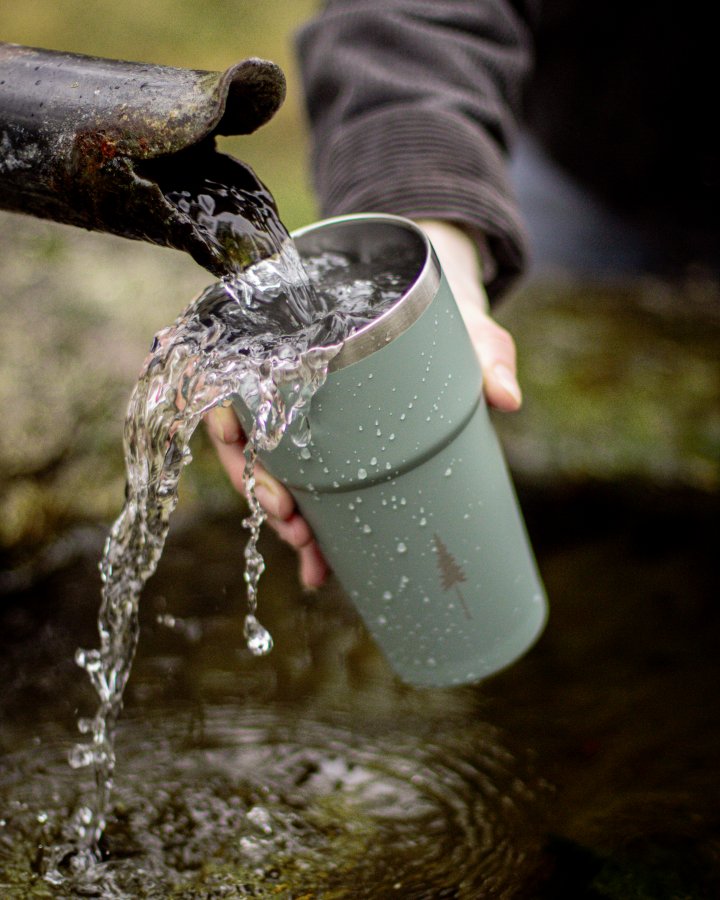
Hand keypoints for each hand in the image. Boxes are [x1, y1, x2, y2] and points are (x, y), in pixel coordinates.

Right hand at [206, 218, 521, 589]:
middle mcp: (297, 382)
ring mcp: (310, 417)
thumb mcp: (469, 330)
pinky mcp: (331, 446)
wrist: (453, 319)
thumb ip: (488, 354)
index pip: (240, 379)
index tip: (243, 448)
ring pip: (270, 470)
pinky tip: (321, 563)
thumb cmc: (449, 318)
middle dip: (259, 488)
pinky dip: (309, 527)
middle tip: (292, 524)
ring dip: (279, 516)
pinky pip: (306, 486)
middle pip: (249, 437)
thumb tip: (506, 399)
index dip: (229, 421)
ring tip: (310, 552)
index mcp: (306, 343)